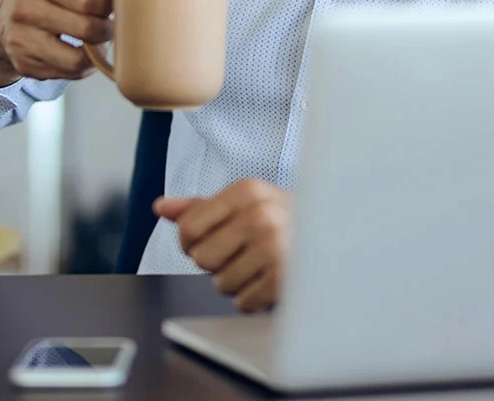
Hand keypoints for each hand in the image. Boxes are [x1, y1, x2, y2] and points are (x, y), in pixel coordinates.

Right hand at [0, 0, 112, 86]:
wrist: (4, 15)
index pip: (89, 0)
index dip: (108, 6)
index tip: (110, 6)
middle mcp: (25, 9)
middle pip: (86, 29)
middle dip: (106, 29)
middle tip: (107, 25)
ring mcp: (22, 40)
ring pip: (77, 60)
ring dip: (97, 53)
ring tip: (97, 41)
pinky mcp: (25, 65)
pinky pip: (68, 74)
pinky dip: (82, 66)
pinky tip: (81, 52)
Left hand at [155, 179, 290, 312]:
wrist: (334, 235)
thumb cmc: (281, 220)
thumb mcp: (244, 203)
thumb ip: (200, 207)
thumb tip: (160, 208)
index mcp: (246, 191)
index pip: (188, 229)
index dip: (192, 243)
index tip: (214, 240)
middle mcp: (260, 214)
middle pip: (201, 259)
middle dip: (218, 263)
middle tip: (244, 252)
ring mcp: (274, 246)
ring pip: (221, 284)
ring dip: (237, 282)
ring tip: (260, 265)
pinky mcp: (285, 277)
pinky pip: (243, 303)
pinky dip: (253, 298)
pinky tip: (270, 279)